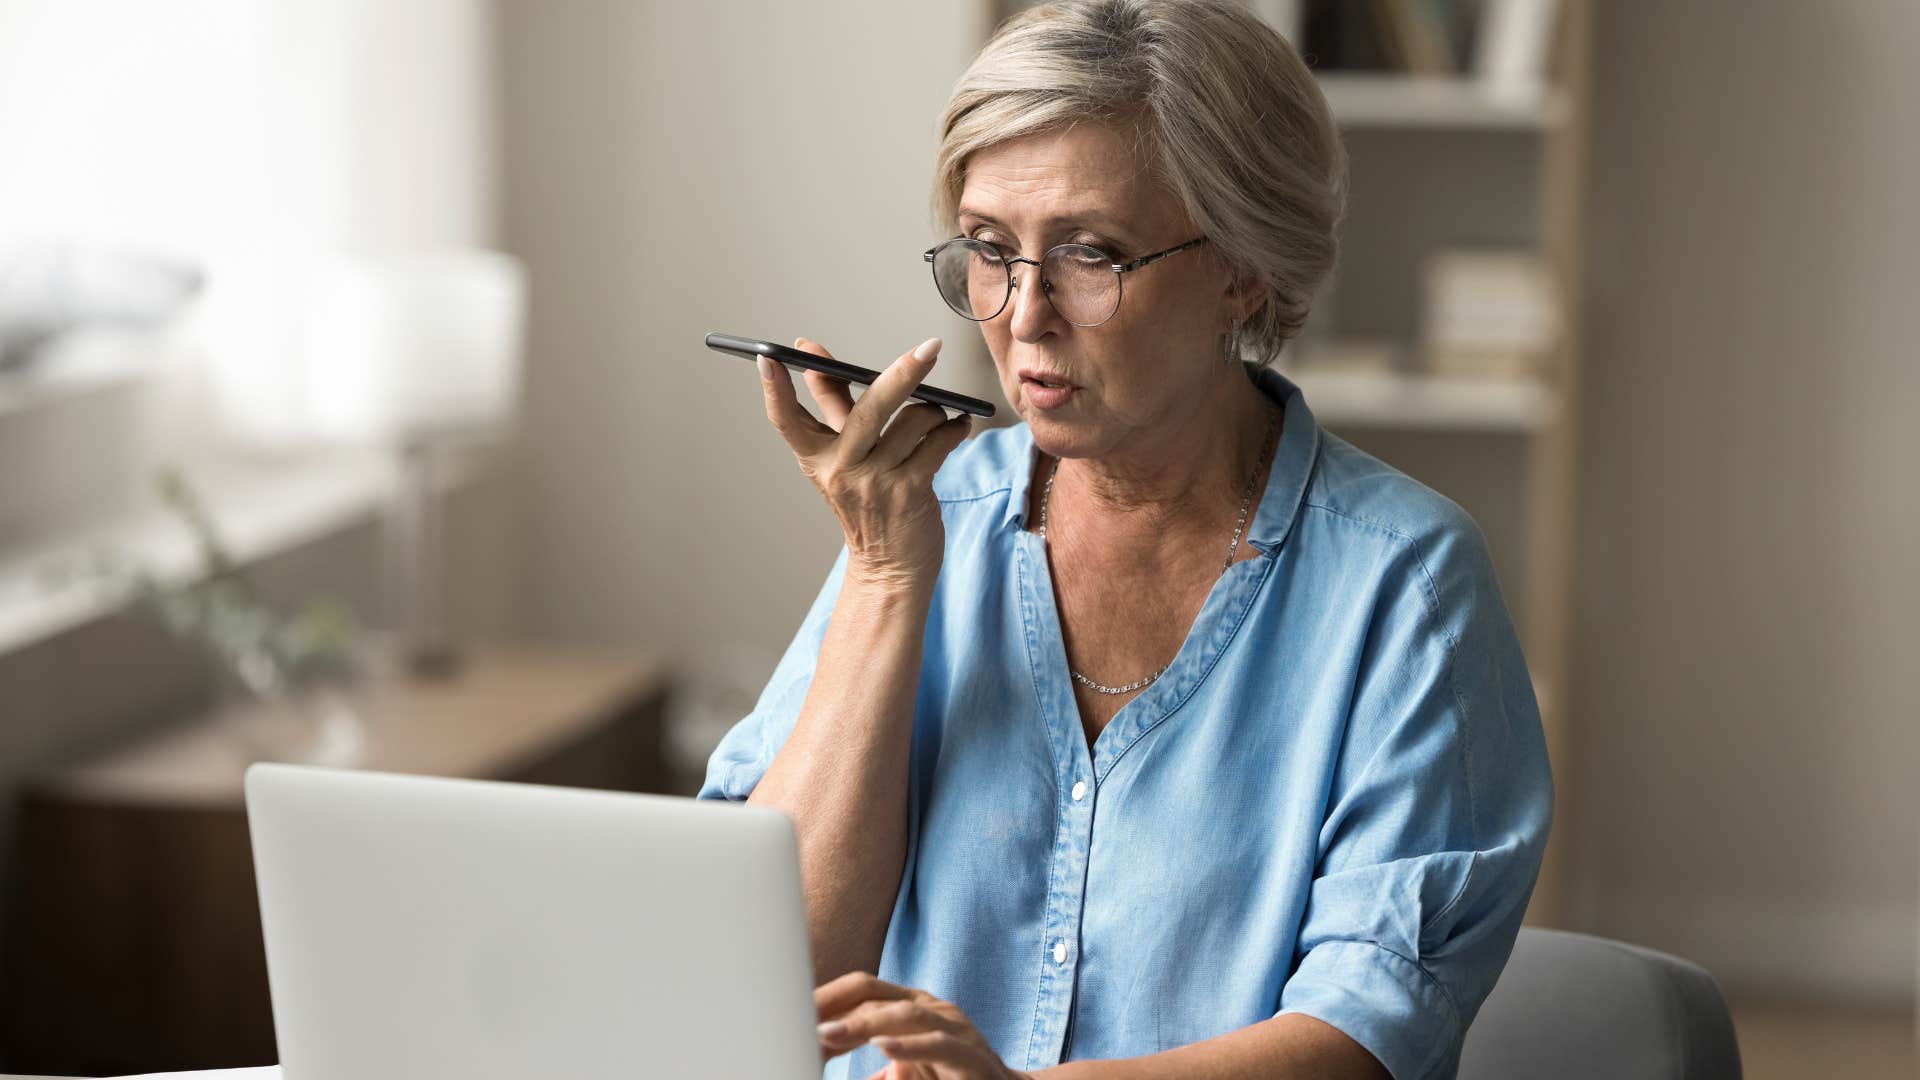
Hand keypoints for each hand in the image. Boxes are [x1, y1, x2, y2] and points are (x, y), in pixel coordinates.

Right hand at [759, 337, 971, 589]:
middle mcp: (842, 470)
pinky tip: (957, 427)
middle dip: (904, 372)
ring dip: (935, 411)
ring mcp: (876, 483)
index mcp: (817, 458)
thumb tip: (812, 359)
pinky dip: (953, 430)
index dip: (774, 388)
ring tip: (941, 414)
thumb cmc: (868, 504)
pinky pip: (938, 443)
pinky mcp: (909, 493)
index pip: (786, 420)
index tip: (768, 356)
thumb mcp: (841, 458)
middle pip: (871, 407)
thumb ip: (831, 406)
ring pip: (915, 420)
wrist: (891, 568)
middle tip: (929, 348)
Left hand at [814, 971, 1031, 1079]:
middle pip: (873, 991)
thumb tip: (828, 1055)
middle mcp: (930, 1007)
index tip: (790, 1013)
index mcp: (910, 1006)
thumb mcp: (905, 1067)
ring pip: (904, 1013)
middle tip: (797, 1020)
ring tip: (826, 1035)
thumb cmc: (951, 1078)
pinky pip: (939, 1044)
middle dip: (833, 1003)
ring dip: (861, 1024)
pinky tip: (883, 1047)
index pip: (860, 989)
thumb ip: (876, 1064)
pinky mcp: (971, 1054)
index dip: (824, 997)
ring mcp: (953, 1027)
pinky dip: (910, 1044)